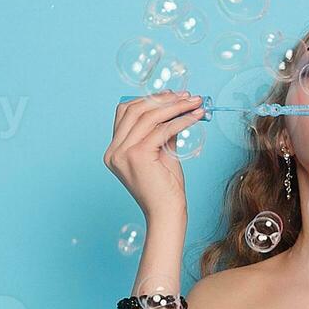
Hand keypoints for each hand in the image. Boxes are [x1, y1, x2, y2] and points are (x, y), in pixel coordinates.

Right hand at [103, 90, 204, 220]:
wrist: (166, 214)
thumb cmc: (166, 189)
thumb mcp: (163, 153)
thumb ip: (163, 131)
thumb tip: (176, 107)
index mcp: (114, 150)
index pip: (126, 113)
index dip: (149, 100)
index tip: (172, 95)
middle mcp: (114, 151)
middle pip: (135, 109)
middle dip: (163, 99)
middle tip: (187, 96)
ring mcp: (122, 153)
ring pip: (149, 116)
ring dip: (175, 106)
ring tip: (195, 103)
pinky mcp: (137, 155)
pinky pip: (162, 129)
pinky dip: (181, 120)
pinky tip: (195, 117)